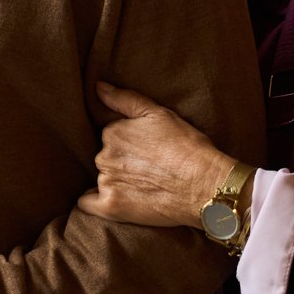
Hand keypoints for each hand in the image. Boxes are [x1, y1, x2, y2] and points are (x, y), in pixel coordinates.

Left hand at [76, 81, 234, 227]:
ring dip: (116, 183)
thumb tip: (98, 87)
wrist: (205, 184)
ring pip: (102, 180)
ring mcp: (107, 182)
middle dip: (121, 164)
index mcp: (113, 132)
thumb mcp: (158, 113)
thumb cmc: (187, 146)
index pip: (110, 139)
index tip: (146, 153)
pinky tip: (112, 202)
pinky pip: (87, 205)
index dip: (129, 146)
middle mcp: (104, 156)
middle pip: (105, 159)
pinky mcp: (111, 207)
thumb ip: (124, 99)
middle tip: (148, 171)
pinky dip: (95, 203)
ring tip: (143, 188)